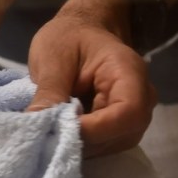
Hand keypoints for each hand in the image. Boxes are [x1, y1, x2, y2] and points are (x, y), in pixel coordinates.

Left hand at [26, 15, 156, 157]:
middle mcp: (140, 98)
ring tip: (49, 134)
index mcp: (129, 73)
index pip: (128, 112)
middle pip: (122, 134)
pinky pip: (102, 145)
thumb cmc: (68, 38)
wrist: (79, 31)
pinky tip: (57, 135)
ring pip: (111, 145)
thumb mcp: (53, 57)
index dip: (96, 129)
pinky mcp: (116, 127)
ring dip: (79, 145)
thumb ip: (50, 90)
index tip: (59, 130)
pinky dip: (78, 144)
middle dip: (83, 140)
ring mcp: (131, 116)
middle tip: (46, 135)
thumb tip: (37, 123)